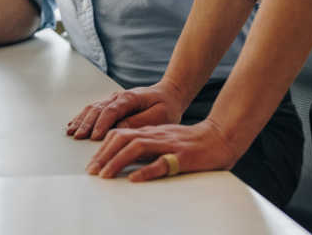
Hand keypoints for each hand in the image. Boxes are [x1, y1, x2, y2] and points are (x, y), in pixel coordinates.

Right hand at [66, 82, 189, 140]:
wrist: (168, 95)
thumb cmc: (166, 106)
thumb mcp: (160, 115)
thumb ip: (140, 121)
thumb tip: (120, 128)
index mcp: (130, 98)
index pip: (112, 110)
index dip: (102, 123)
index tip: (94, 137)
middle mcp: (118, 96)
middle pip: (98, 108)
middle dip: (86, 124)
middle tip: (78, 137)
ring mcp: (113, 99)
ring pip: (92, 108)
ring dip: (81, 120)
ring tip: (72, 133)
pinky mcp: (111, 105)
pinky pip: (93, 110)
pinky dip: (82, 117)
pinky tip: (74, 125)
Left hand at [85, 119, 240, 181]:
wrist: (219, 137)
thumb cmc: (191, 143)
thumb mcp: (163, 141)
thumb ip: (145, 147)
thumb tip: (124, 160)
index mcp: (150, 132)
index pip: (120, 134)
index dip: (103, 148)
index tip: (93, 164)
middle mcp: (156, 135)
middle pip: (122, 138)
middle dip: (103, 155)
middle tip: (92, 171)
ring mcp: (168, 144)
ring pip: (136, 148)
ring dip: (117, 161)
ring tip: (105, 175)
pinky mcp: (182, 156)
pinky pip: (162, 163)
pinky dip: (146, 170)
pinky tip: (135, 179)